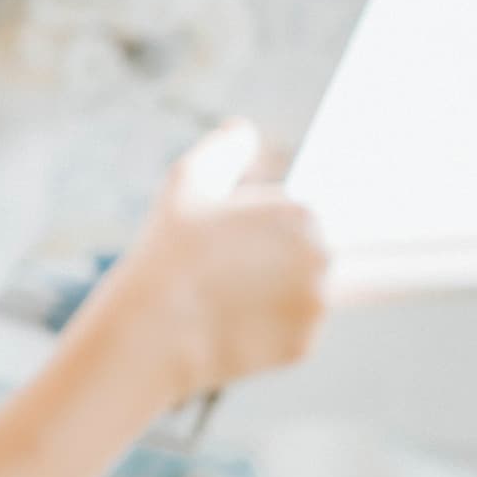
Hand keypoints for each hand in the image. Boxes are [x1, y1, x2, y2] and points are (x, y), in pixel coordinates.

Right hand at [118, 120, 330, 405]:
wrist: (152, 332)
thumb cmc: (168, 253)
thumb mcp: (187, 182)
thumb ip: (224, 147)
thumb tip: (243, 131)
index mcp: (303, 211)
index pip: (325, 211)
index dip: (294, 221)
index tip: (315, 215)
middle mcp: (323, 256)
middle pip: (322, 251)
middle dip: (293, 256)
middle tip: (245, 264)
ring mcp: (317, 304)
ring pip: (312, 291)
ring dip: (286, 291)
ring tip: (234, 293)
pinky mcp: (304, 346)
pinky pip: (297, 331)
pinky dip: (273, 327)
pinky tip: (234, 321)